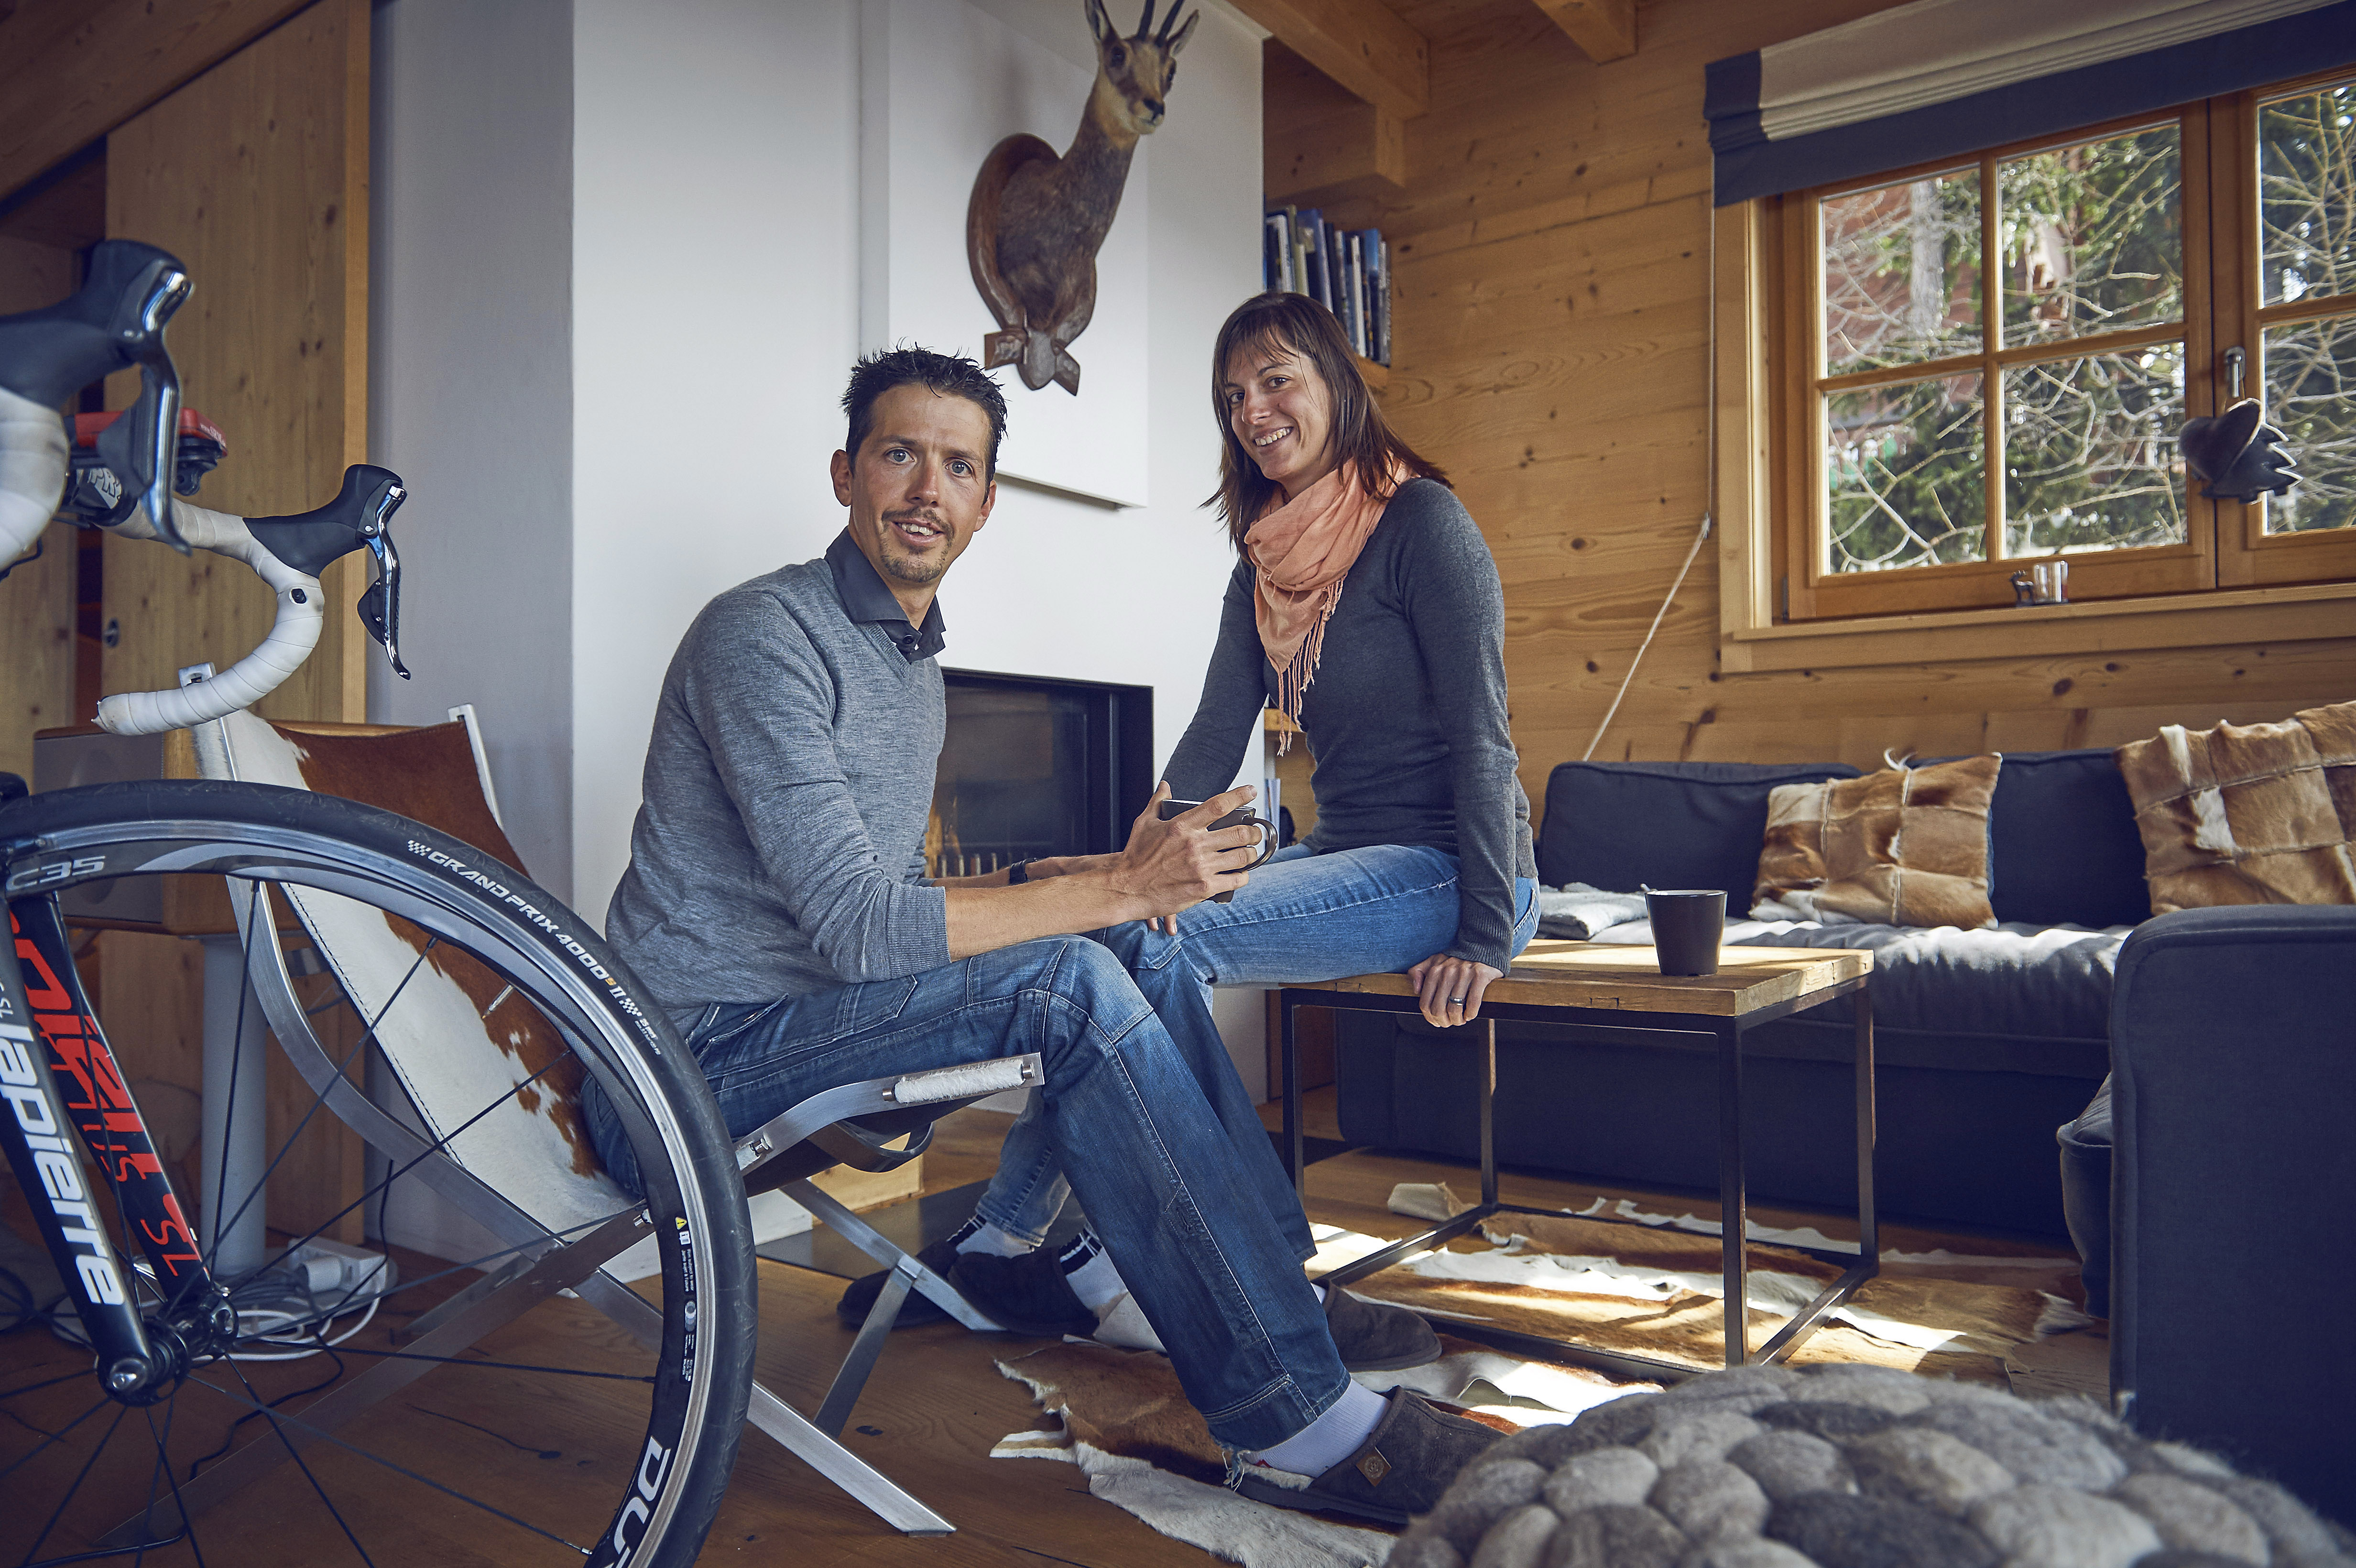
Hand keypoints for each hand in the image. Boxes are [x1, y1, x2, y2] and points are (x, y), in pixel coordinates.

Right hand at [1110, 781, 1263, 920]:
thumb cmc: (1135, 856)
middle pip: (1239, 832)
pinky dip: (1243, 876)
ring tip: (1249, 853)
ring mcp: (1201, 867)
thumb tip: (1165, 786)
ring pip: (1243, 857)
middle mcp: (1195, 845)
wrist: (1127, 888)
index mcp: (1182, 825)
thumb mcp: (1145, 823)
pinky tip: (1240, 874)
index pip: (1218, 805)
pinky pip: (1236, 880)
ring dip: (1250, 854)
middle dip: (1254, 832)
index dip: (1239, 795)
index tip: (1251, 791)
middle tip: (1255, 833)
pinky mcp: (1204, 888)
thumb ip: (1158, 802)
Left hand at [1406, 954, 1502, 1027]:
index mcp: (1434, 970)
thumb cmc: (1456, 959)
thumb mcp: (1433, 961)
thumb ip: (1419, 971)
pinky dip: (1471, 1014)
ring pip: (1455, 1009)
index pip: (1425, 1003)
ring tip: (1460, 1020)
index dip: (1430, 1018)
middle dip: (1443, 1021)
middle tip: (1449, 1023)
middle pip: (1438, 1009)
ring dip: (1457, 1020)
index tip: (1436, 1021)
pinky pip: (1473, 1002)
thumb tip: (1416, 990)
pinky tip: (1470, 1015)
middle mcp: (1447, 972)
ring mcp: (1464, 973)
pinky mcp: (1480, 975)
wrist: (1481, 946)